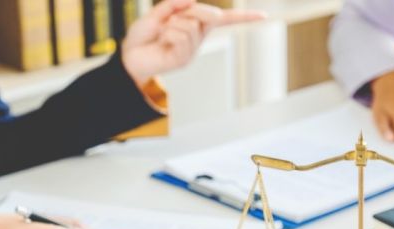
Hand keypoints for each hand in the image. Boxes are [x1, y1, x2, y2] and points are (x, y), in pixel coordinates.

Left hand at [121, 0, 265, 85]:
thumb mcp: (158, 13)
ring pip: (191, 24)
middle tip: (170, 19)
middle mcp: (198, 37)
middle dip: (191, 10)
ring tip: (163, 33)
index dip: (244, 17)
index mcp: (196, 24)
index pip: (224, 19)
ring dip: (173, 24)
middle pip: (209, 14)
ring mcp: (192, 49)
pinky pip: (182, 36)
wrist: (130, 56)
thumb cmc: (144, 36)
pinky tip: (163, 41)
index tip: (264, 16)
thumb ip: (175, 3)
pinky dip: (169, 33)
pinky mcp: (185, 59)